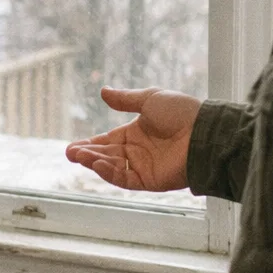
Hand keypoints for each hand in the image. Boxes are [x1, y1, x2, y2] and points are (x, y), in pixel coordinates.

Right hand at [66, 88, 202, 192]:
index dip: (90, 143)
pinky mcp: (149, 181)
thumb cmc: (182, 113)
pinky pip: (124, 179)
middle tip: (69, 153)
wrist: (204, 132)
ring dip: (94, 162)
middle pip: (106, 155)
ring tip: (78, 156)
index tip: (73, 146)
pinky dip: (109, 173)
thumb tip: (103, 91)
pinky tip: (97, 164)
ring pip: (112, 168)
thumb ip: (125, 99)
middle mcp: (137, 152)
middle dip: (87, 154)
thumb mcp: (150, 99)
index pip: (107, 141)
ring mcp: (143, 167)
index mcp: (136, 133)